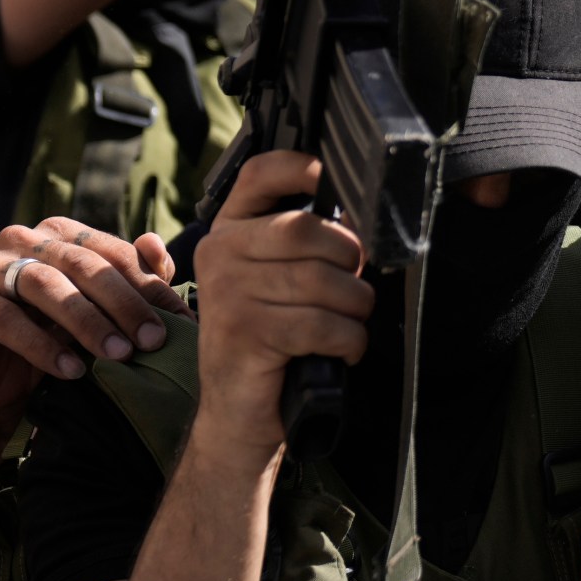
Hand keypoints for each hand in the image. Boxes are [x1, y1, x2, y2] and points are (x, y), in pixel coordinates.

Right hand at [0, 220, 188, 430]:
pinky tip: (71, 370)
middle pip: (80, 264)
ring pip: (42, 284)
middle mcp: (20, 239)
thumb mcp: (101, 314)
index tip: (180, 322)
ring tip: (118, 356)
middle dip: (123, 304)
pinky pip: (2, 317)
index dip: (148, 286)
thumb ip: (132, 280)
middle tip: (152, 341)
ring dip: (85, 323)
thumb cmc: (57, 342)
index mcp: (59, 234)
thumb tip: (157, 243)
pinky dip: (40, 345)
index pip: (111, 252)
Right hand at [188, 152, 373, 456]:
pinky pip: (324, 324)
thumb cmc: (273, 342)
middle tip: (351, 295)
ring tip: (344, 327)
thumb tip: (360, 217)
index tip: (332, 180)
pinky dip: (348, 341)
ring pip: (325, 281)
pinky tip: (339, 351)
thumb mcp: (281, 283)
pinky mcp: (246, 332)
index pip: (262, 175)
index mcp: (230, 232)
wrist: (239, 413)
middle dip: (351, 264)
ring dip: (355, 310)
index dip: (302, 167)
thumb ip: (304, 245)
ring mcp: (228, 292)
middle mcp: (220, 253)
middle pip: (310, 230)